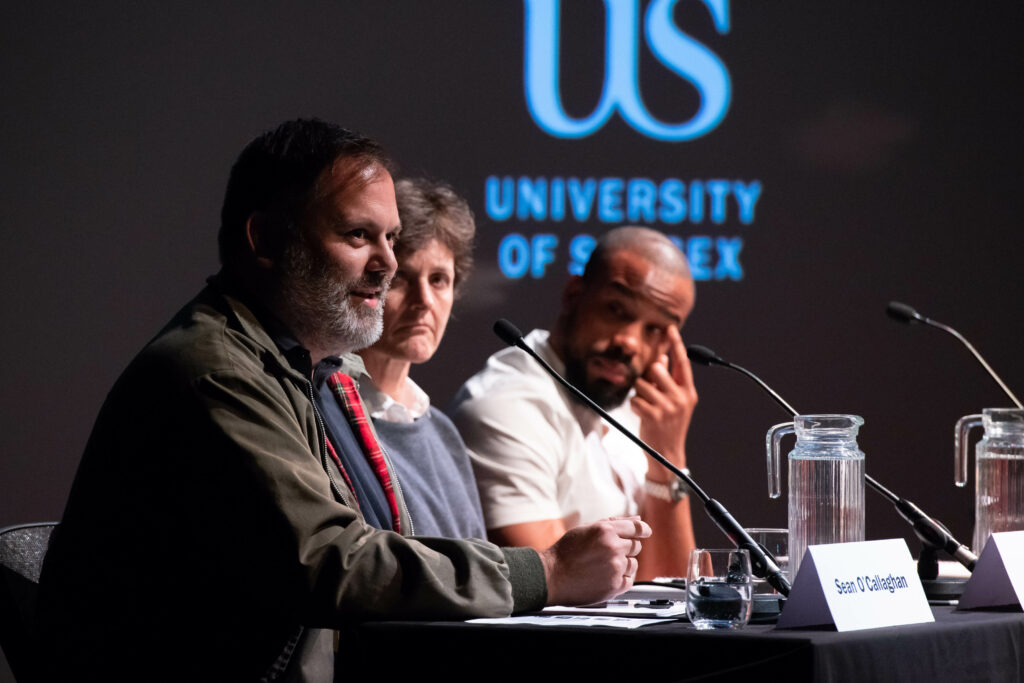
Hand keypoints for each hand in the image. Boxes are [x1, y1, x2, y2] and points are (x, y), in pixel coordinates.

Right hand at [538, 517, 651, 605]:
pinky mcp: (614, 586)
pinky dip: (621, 578)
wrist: (552, 576)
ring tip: (603, 566)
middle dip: (626, 548)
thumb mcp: (587, 529)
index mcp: (606, 530)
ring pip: (633, 564)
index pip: (637, 528)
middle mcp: (613, 548)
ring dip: (623, 564)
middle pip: (636, 546)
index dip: (643, 530)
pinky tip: (607, 576)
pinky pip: (629, 580)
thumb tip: (638, 520)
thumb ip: (614, 523)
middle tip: (608, 553)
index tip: (645, 532)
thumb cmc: (566, 551)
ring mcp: (615, 568)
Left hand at [631, 324, 697, 475]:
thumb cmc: (669, 424)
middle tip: (650, 390)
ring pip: (642, 384)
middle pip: (657, 369)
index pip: (682, 362)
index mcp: (688, 392)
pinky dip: (635, 406)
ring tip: (647, 405)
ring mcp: (668, 407)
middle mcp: (680, 397)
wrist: (667, 453)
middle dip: (648, 376)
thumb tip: (662, 359)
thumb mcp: (675, 402)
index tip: (669, 328)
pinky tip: (642, 414)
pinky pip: (635, 400)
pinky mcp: (653, 416)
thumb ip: (669, 380)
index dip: (675, 344)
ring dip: (639, 393)